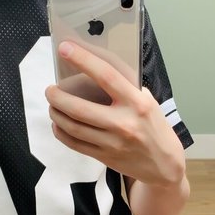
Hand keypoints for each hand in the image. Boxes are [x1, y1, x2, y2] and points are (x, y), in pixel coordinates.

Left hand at [45, 41, 184, 186]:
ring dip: (56, 114)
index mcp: (137, 103)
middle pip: (80, 109)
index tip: (65, 49)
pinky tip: (58, 124)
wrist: (164, 165)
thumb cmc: (154, 127)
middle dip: (58, 97)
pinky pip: (75, 144)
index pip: (106, 76)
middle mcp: (124, 123)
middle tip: (50, 89)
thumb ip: (125, 88)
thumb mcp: (147, 102)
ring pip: (73, 127)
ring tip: (53, 105)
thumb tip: (94, 69)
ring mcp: (112, 143)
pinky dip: (61, 132)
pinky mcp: (104, 157)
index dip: (83, 60)